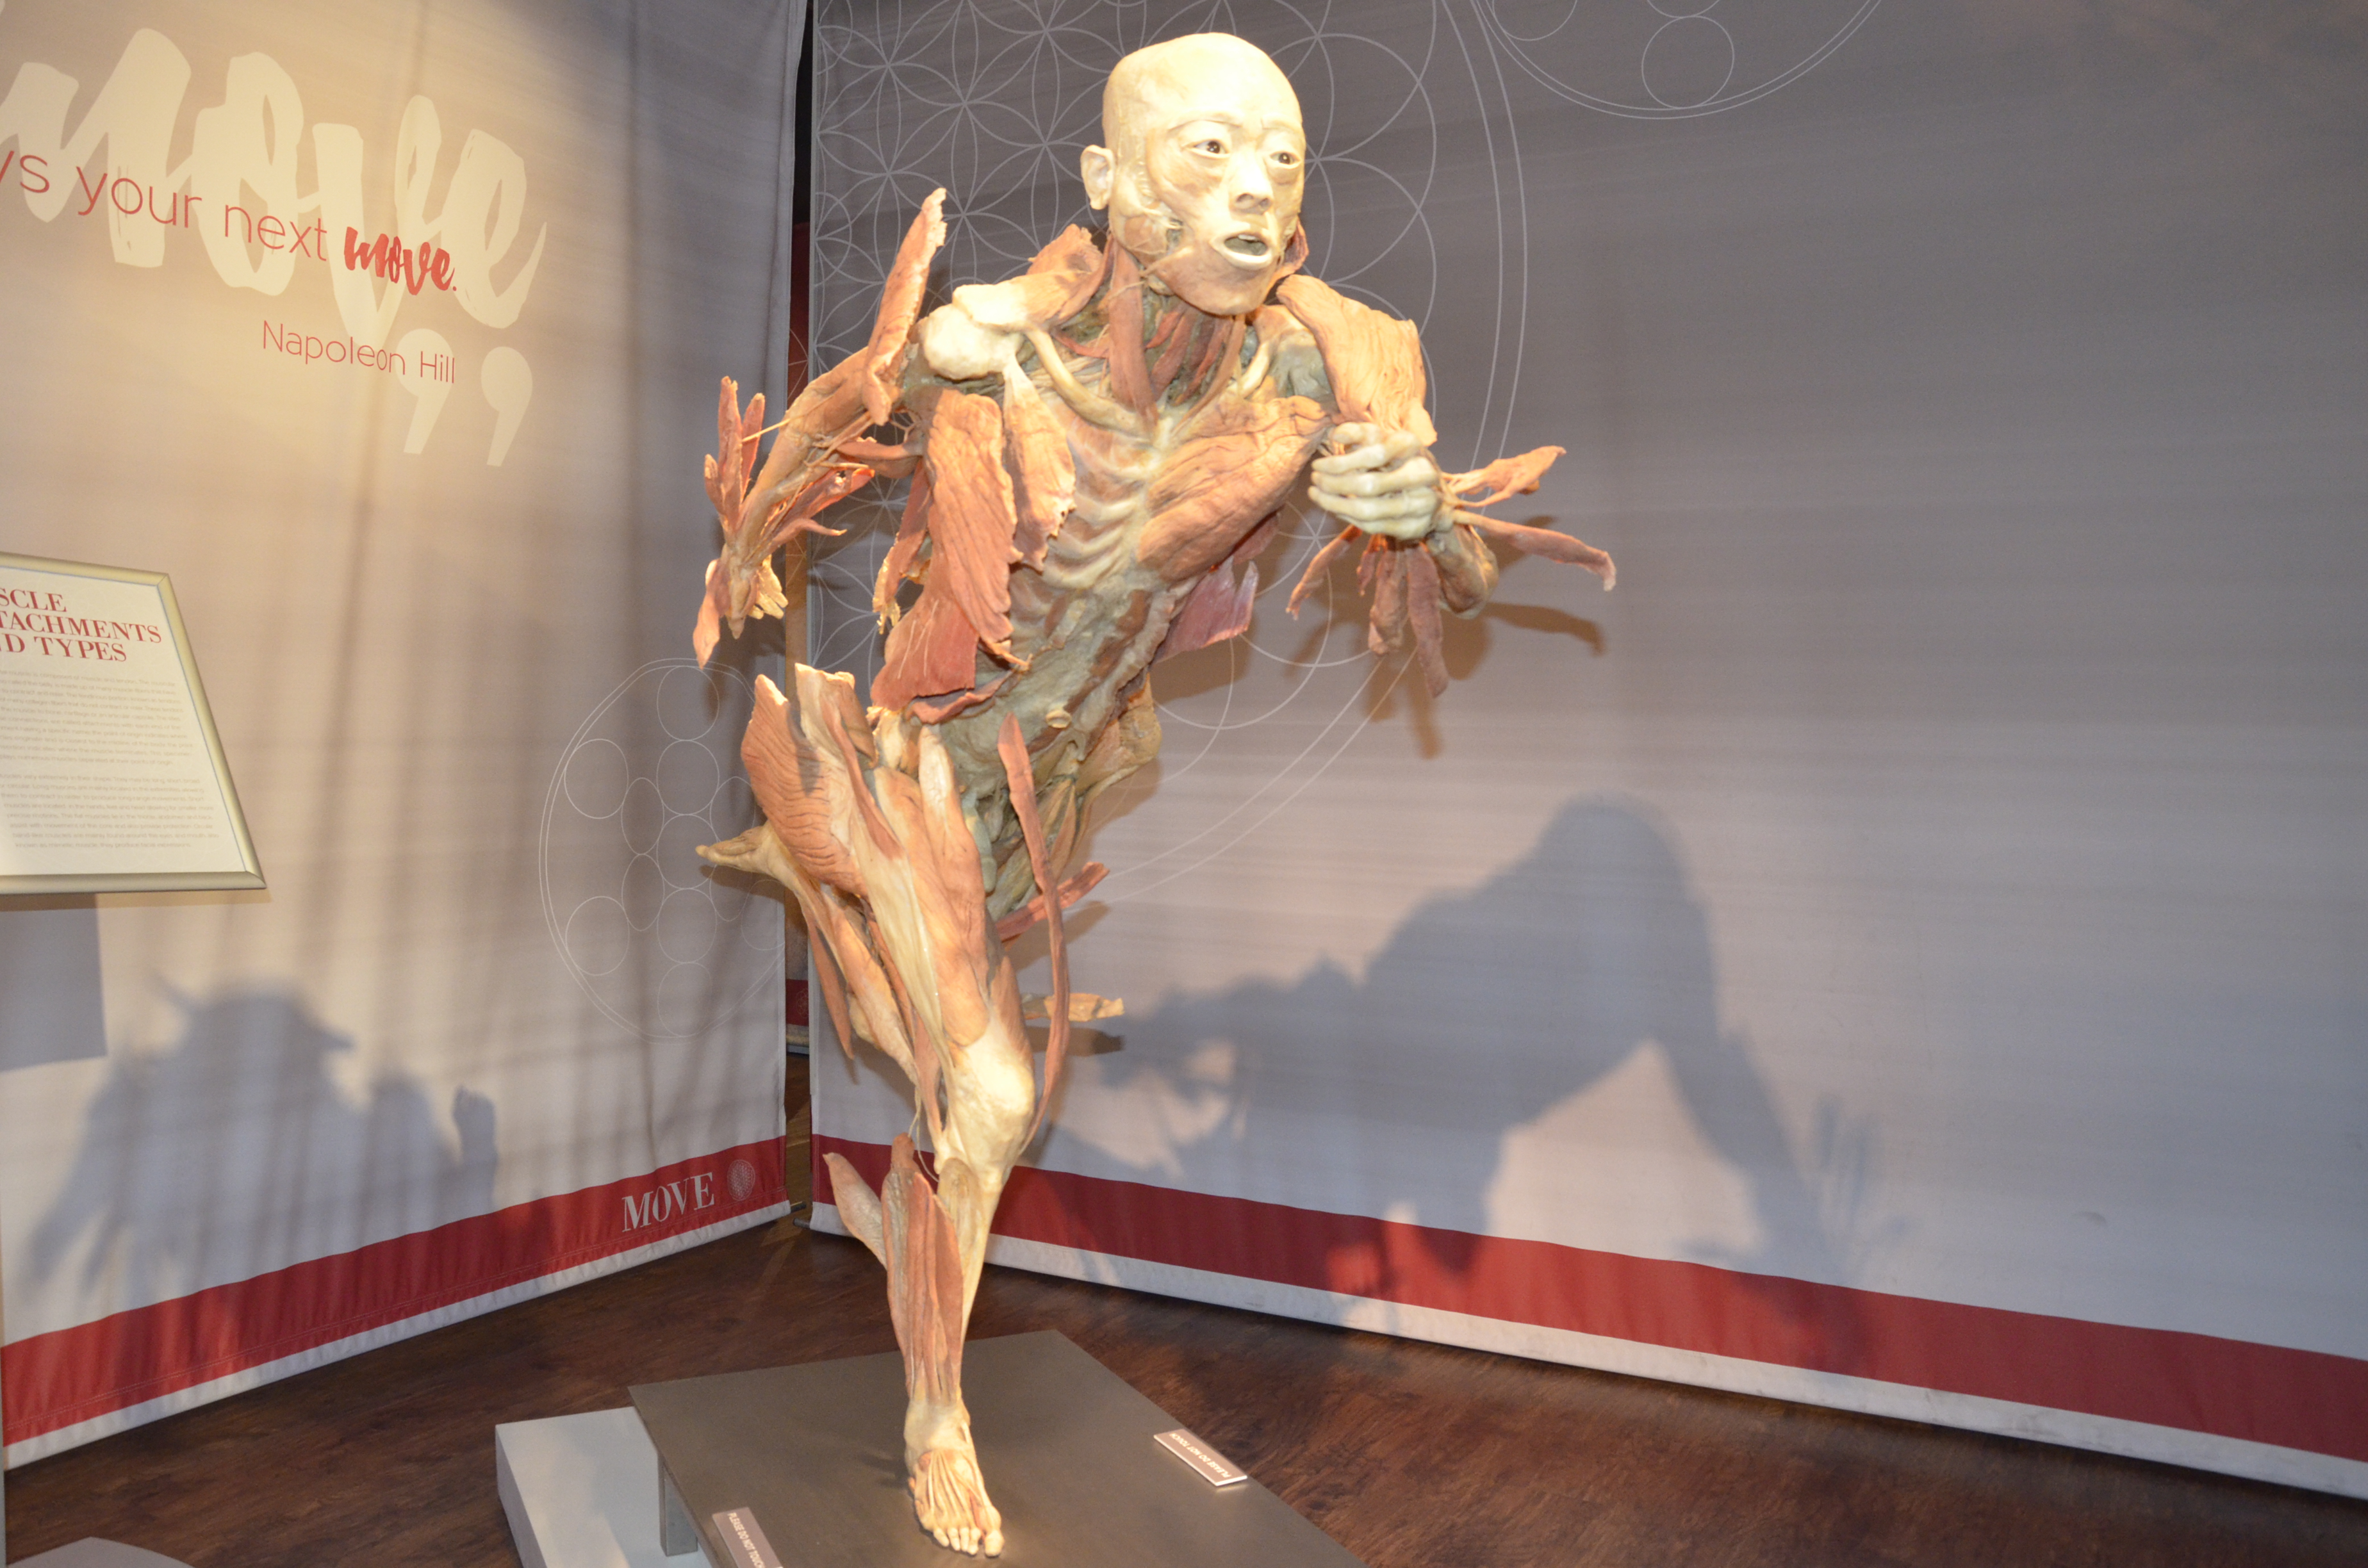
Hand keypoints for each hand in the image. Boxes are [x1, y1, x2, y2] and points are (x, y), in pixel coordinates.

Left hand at [1309, 423, 1442, 540]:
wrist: (1436, 492)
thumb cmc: (1399, 460)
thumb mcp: (1382, 439)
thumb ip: (1359, 433)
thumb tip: (1337, 435)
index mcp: (1411, 445)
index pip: (1373, 454)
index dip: (1341, 462)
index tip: (1318, 466)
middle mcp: (1422, 473)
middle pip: (1370, 485)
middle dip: (1334, 485)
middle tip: (1315, 482)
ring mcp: (1422, 503)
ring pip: (1369, 511)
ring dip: (1336, 505)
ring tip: (1317, 496)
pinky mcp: (1415, 527)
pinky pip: (1373, 527)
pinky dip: (1349, 518)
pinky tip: (1336, 509)